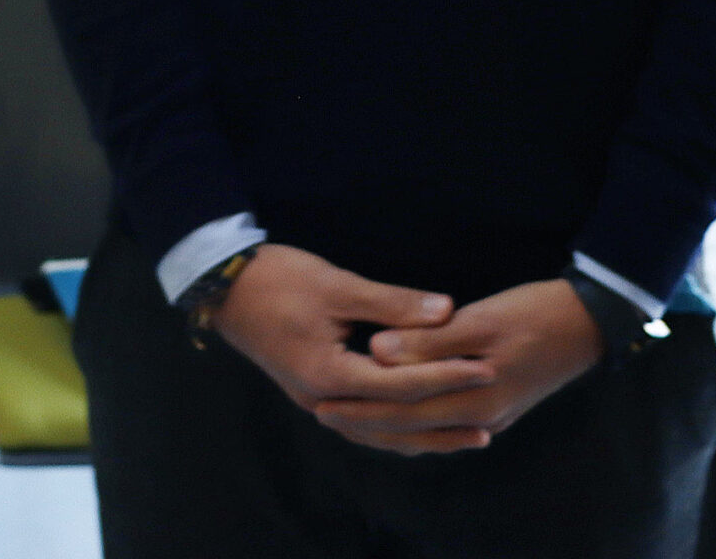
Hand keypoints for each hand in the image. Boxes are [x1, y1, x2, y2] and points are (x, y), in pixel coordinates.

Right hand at [206, 243, 495, 454]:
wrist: (224, 287)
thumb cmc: (279, 279)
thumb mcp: (337, 286)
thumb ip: (392, 304)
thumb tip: (447, 312)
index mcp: (329, 374)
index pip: (401, 384)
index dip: (446, 375)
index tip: (485, 369)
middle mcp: (322, 399)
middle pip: (393, 420)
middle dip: (443, 418)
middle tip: (490, 419)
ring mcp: (316, 400)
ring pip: (378, 430)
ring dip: (422, 434)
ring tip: (466, 437)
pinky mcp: (315, 391)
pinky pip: (364, 422)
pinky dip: (395, 427)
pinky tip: (420, 425)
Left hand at [313, 279, 604, 454]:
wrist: (591, 322)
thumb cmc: (537, 312)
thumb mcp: (483, 319)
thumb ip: (429, 341)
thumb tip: (377, 352)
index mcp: (474, 400)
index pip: (403, 410)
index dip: (360, 407)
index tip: (320, 401)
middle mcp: (481, 418)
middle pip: (411, 427)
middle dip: (364, 422)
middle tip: (320, 412)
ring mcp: (492, 415)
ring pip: (427, 430)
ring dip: (386, 426)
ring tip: (348, 415)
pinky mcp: (497, 405)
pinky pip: (443, 422)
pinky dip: (414, 422)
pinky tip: (398, 413)